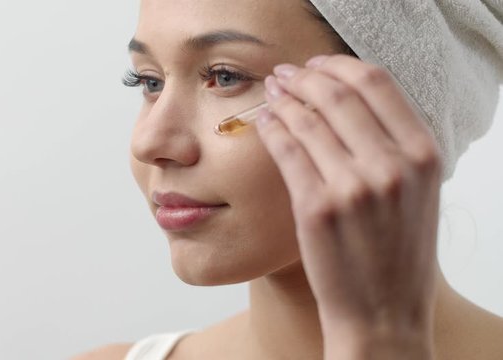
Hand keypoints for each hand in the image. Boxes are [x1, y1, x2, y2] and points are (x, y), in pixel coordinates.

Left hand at [255, 54, 442, 358]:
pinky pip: (287, 150)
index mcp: (423, 155)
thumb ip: (394, 147)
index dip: (340, 66)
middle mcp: (393, 165)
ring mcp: (353, 186)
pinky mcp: (317, 207)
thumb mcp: (417, 194)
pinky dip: (271, 128)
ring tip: (272, 92)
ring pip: (308, 119)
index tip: (318, 65)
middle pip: (339, 94)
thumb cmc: (398, 256)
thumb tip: (349, 103)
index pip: (378, 84)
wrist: (384, 316)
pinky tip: (264, 121)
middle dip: (305, 76)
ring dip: (284, 97)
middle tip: (286, 74)